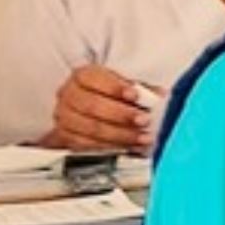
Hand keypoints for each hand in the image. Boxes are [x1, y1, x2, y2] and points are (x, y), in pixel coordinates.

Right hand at [38, 65, 155, 153]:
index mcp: (82, 76)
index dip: (114, 87)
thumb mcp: (127, 85)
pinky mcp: (65, 136)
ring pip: (91, 128)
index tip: (135, 95)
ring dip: (120, 136)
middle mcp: (69, 94)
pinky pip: (86, 146)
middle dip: (121, 115)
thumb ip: (142, 89)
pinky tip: (129, 147)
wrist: (91, 111)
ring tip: (142, 138)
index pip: (93, 78)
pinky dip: (111, 148)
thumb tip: (159, 95)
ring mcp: (64, 116)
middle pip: (92, 105)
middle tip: (143, 120)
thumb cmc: (110, 95)